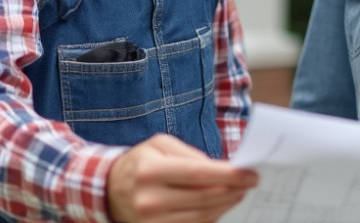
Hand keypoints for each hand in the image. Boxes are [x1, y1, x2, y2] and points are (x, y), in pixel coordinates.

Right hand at [106, 134, 258, 222]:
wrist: (108, 189)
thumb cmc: (141, 162)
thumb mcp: (160, 145)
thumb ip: (191, 155)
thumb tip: (223, 169)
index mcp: (149, 171)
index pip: (199, 174)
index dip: (229, 175)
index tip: (251, 173)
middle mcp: (149, 199)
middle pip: (204, 198)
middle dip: (233, 189)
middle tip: (251, 181)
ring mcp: (151, 222)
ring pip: (203, 216)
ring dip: (227, 204)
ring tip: (239, 191)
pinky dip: (212, 215)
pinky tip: (221, 203)